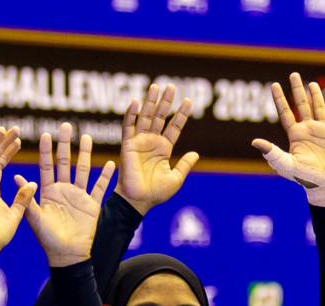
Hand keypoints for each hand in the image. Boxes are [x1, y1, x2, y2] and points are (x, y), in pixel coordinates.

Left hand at [13, 125, 115, 267]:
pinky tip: (110, 163)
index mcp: (48, 192)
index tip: (45, 134)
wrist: (66, 256)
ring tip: (87, 137)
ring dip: (85, 154)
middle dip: (65, 144)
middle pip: (65, 163)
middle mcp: (63, 190)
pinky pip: (100, 188)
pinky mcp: (92, 205)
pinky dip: (105, 176)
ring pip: (83, 170)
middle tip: (66, 126)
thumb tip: (15, 177)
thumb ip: (28, 197)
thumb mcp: (34, 217)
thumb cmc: (47, 240)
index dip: (46, 151)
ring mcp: (79, 196)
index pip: (46, 166)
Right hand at [117, 84, 197, 213]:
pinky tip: (135, 102)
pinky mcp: (128, 145)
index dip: (180, 114)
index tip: (188, 101)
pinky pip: (128, 127)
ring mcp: (139, 142)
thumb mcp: (176, 179)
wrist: (139, 201)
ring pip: (145, 117)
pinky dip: (130, 114)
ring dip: (150, 102)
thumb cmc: (156, 194)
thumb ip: (185, 165)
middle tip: (171, 86)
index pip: (173, 127)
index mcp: (163, 149)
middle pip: (159, 117)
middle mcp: (151, 143)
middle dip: (165, 102)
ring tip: (155, 86)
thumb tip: (196, 154)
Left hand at [253, 73, 324, 184]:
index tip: (274, 85)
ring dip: (316, 96)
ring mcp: (322, 133)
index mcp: (295, 135)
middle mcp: (308, 131)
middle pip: (301, 105)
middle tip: (294, 74)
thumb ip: (271, 152)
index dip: (280, 99)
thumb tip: (254, 142)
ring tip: (311, 84)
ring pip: (319, 109)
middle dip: (297, 90)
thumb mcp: (286, 164)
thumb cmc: (304, 177)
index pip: (285, 112)